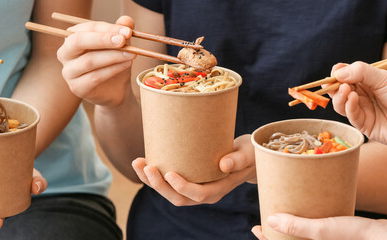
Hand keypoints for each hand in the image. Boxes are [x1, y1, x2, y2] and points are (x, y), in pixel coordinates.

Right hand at [57, 16, 135, 106]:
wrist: (116, 89)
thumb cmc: (114, 63)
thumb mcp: (120, 45)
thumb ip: (122, 32)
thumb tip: (126, 21)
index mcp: (72, 37)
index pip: (87, 28)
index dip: (107, 28)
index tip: (127, 31)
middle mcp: (65, 53)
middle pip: (78, 41)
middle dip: (102, 39)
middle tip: (123, 40)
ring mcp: (68, 72)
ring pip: (89, 60)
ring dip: (113, 56)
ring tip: (131, 54)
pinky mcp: (76, 87)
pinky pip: (95, 77)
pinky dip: (113, 69)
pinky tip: (126, 65)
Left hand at [131, 134, 255, 205]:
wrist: (247, 156)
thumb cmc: (249, 154)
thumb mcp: (248, 153)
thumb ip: (238, 159)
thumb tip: (224, 164)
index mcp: (218, 189)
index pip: (198, 194)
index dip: (182, 187)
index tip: (169, 173)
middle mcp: (204, 193)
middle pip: (178, 197)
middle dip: (159, 185)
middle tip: (146, 166)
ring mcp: (194, 188)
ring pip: (169, 193)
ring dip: (150, 181)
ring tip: (138, 163)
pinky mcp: (187, 179)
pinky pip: (168, 183)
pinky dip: (154, 175)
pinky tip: (143, 162)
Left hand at [251, 213, 386, 239]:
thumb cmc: (357, 236)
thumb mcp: (324, 231)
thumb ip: (299, 227)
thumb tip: (271, 220)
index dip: (267, 239)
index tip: (256, 228)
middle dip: (278, 230)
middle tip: (267, 215)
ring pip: (303, 234)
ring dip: (292, 224)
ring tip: (283, 207)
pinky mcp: (337, 233)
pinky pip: (317, 228)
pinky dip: (308, 220)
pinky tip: (306, 206)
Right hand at [328, 61, 386, 150]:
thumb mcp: (384, 78)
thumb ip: (361, 72)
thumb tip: (338, 72)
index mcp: (367, 82)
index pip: (346, 76)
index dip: (338, 73)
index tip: (335, 71)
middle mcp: (362, 96)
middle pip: (339, 90)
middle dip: (334, 86)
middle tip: (335, 82)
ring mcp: (362, 111)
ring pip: (340, 104)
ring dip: (339, 96)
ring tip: (345, 89)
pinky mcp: (363, 125)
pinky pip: (350, 116)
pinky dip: (349, 106)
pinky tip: (353, 98)